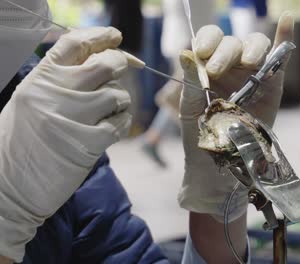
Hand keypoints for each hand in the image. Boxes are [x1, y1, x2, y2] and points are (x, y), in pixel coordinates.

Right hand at [0, 27, 130, 261]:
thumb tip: (100, 60)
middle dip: (120, 63)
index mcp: (39, 80)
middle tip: (122, 69)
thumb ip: (61, 80)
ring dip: (120, 100)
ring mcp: (73, 118)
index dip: (100, 35)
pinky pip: (120, 123)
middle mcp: (56, 94)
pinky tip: (110, 129)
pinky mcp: (89, 144)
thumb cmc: (22, 143)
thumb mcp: (32, 101)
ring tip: (109, 110)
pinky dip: (121, 123)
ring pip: (117, 94)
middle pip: (105, 64)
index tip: (115, 36)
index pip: (74, 43)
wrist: (8, 187)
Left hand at [178, 13, 294, 221]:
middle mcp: (230, 67)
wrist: (218, 167)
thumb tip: (185, 52)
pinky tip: (286, 19)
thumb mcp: (189, 108)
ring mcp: (253, 76)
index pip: (209, 40)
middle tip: (217, 71)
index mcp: (207, 68)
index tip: (200, 54)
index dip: (207, 41)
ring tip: (248, 62)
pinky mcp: (273, 87)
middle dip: (225, 51)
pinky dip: (284, 38)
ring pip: (256, 46)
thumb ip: (191, 81)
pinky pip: (280, 59)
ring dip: (252, 48)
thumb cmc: (200, 138)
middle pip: (233, 42)